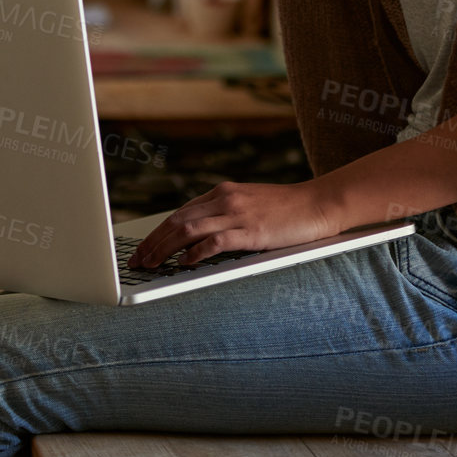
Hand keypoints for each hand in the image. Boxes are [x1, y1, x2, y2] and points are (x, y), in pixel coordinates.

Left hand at [128, 179, 338, 268]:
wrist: (320, 203)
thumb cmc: (288, 209)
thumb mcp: (250, 205)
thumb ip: (226, 214)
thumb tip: (199, 235)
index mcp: (223, 192)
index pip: (180, 212)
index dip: (158, 231)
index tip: (143, 247)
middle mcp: (225, 199)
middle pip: (177, 220)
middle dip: (153, 241)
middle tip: (137, 260)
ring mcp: (238, 214)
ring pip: (188, 229)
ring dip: (164, 248)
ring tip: (151, 264)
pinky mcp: (251, 231)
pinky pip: (215, 241)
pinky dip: (195, 252)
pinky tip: (184, 264)